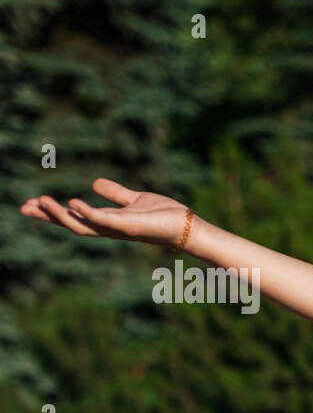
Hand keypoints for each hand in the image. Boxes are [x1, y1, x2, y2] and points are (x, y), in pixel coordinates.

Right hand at [20, 178, 190, 246]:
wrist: (187, 226)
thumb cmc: (165, 215)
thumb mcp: (134, 200)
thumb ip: (115, 193)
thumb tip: (93, 183)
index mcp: (109, 220)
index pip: (75, 217)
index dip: (54, 212)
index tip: (32, 203)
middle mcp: (109, 228)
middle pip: (72, 224)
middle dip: (48, 217)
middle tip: (24, 207)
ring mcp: (118, 229)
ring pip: (81, 225)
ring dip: (60, 215)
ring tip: (41, 202)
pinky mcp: (129, 227)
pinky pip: (103, 221)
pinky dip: (87, 213)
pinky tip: (73, 203)